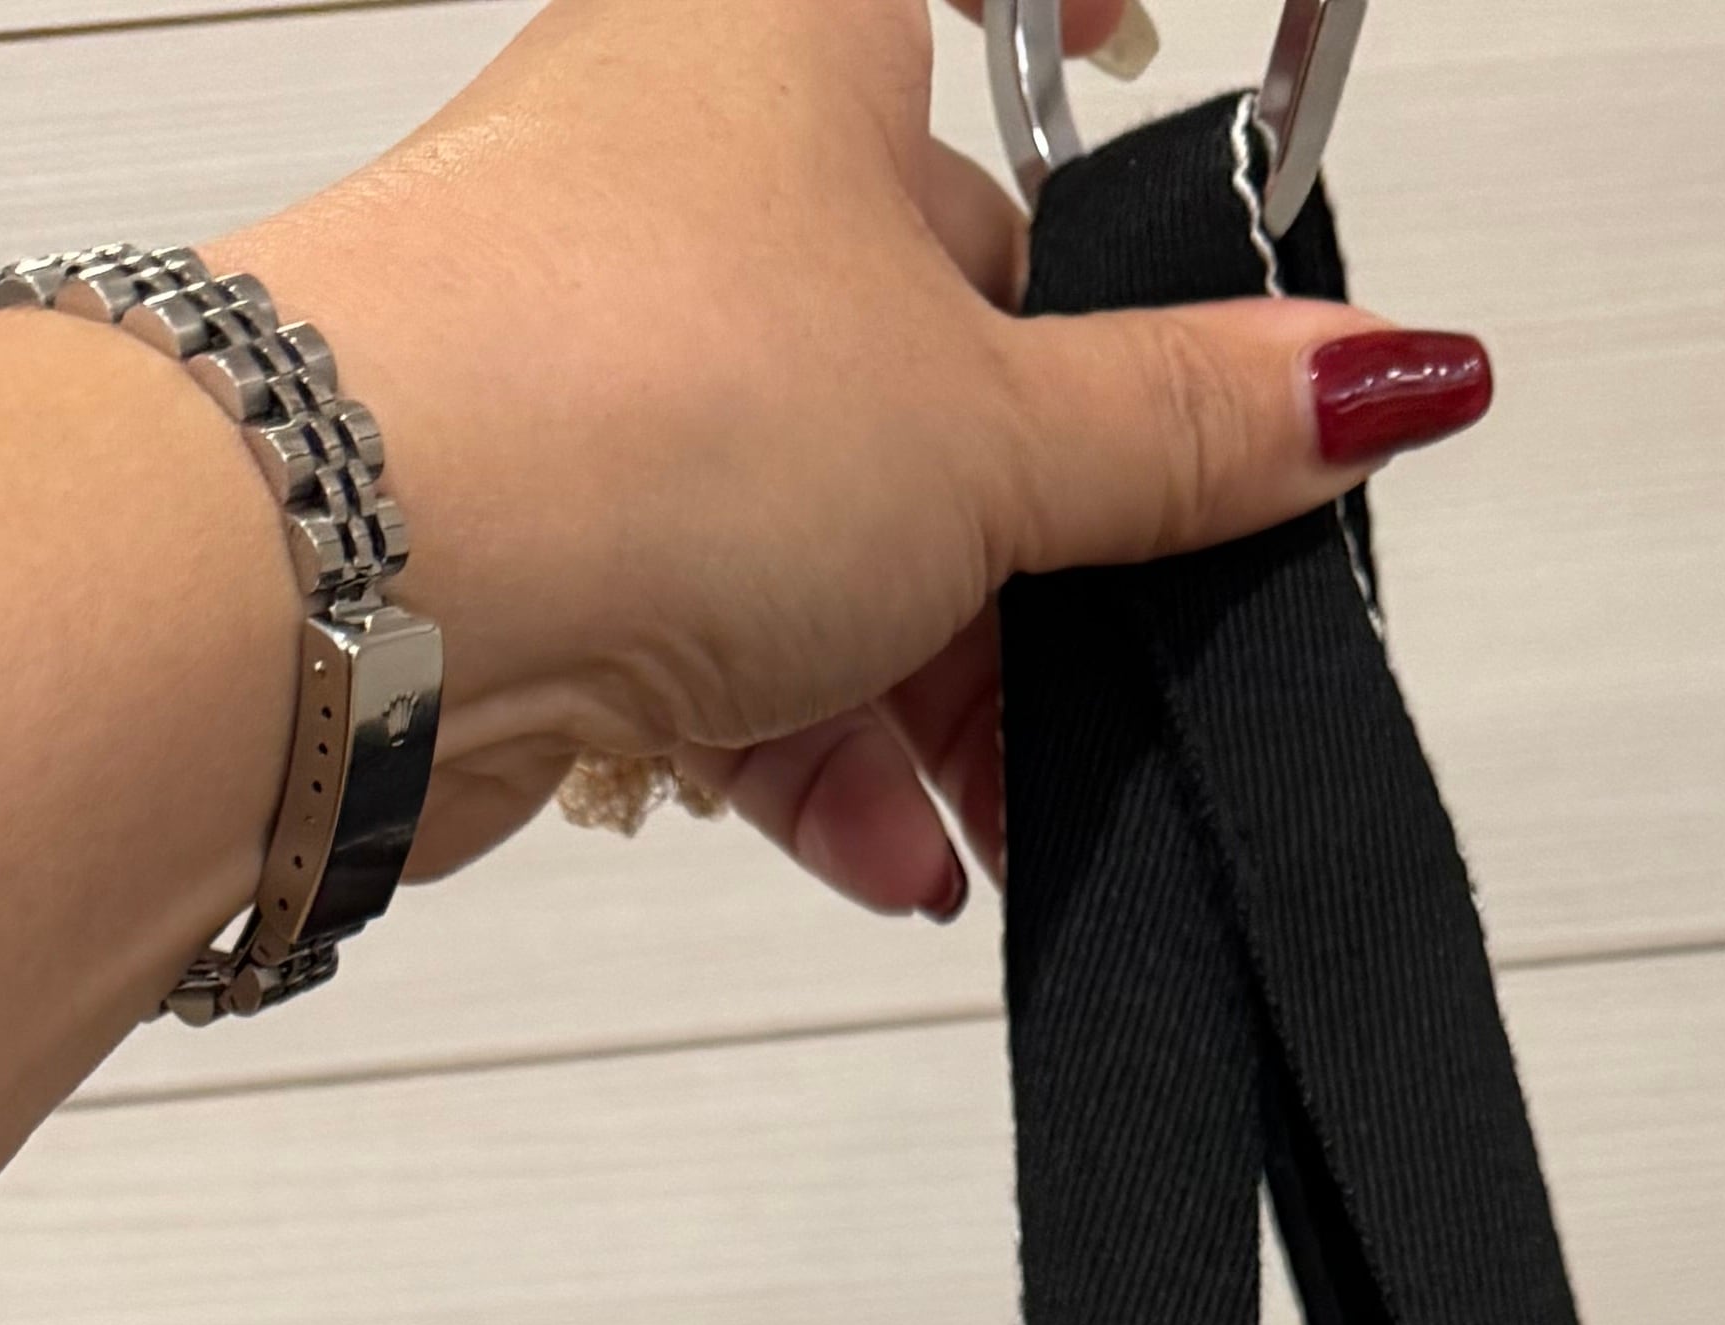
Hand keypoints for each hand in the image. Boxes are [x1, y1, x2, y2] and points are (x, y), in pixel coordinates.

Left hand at [221, 0, 1492, 922]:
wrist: (339, 586)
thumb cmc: (620, 395)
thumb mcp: (997, 433)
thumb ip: (1198, 428)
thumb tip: (1385, 376)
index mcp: (801, 27)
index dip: (1088, 13)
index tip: (1161, 50)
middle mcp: (690, 159)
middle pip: (935, 319)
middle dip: (1041, 523)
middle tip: (1128, 639)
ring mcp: (607, 343)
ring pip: (835, 506)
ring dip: (933, 680)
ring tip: (985, 803)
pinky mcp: (544, 519)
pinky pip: (727, 628)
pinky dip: (814, 743)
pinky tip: (882, 842)